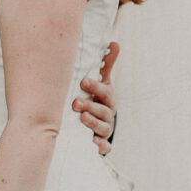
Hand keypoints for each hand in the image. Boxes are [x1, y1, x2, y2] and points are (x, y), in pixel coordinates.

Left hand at [72, 41, 118, 155]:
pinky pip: (104, 147)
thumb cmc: (98, 99)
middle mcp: (108, 114)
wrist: (98, 125)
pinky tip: (92, 142)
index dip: (96, 86)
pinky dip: (100, 145)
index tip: (83, 81)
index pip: (105, 91)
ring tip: (81, 118)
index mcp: (108, 98)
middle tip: (76, 103)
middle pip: (103, 110)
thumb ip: (106, 65)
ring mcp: (105, 129)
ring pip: (103, 128)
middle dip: (91, 106)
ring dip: (93, 123)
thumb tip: (114, 43)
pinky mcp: (102, 144)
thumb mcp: (103, 82)